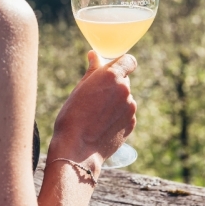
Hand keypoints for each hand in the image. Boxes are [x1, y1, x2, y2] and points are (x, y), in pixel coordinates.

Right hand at [49, 51, 137, 171]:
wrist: (77, 150)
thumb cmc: (73, 116)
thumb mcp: (80, 88)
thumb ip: (92, 70)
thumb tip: (94, 55)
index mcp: (112, 76)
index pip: (128, 60)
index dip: (121, 64)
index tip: (112, 70)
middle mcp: (125, 89)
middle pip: (124, 80)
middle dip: (113, 85)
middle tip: (96, 97)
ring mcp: (130, 107)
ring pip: (125, 98)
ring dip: (115, 102)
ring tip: (96, 115)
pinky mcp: (132, 123)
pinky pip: (126, 114)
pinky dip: (117, 117)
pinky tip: (102, 126)